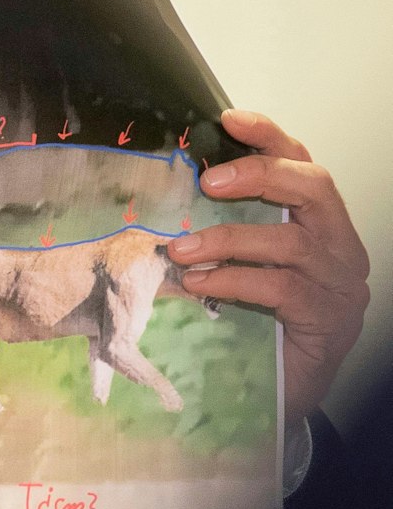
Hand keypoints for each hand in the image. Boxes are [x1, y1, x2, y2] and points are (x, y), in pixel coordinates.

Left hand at [168, 109, 369, 422]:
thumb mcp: (243, 263)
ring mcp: (341, 284)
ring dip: (229, 238)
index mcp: (319, 222)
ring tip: (180, 249)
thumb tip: (168, 190)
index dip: (270, 136)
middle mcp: (340, 245)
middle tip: (208, 182)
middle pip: (314, 188)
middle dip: (260, 175)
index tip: (228, 117)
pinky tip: (200, 284)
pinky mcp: (329, 320)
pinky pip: (282, 288)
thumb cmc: (260, 317)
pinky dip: (235, 280)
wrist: (284, 391)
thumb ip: (226, 226)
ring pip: (291, 242)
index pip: (303, 164)